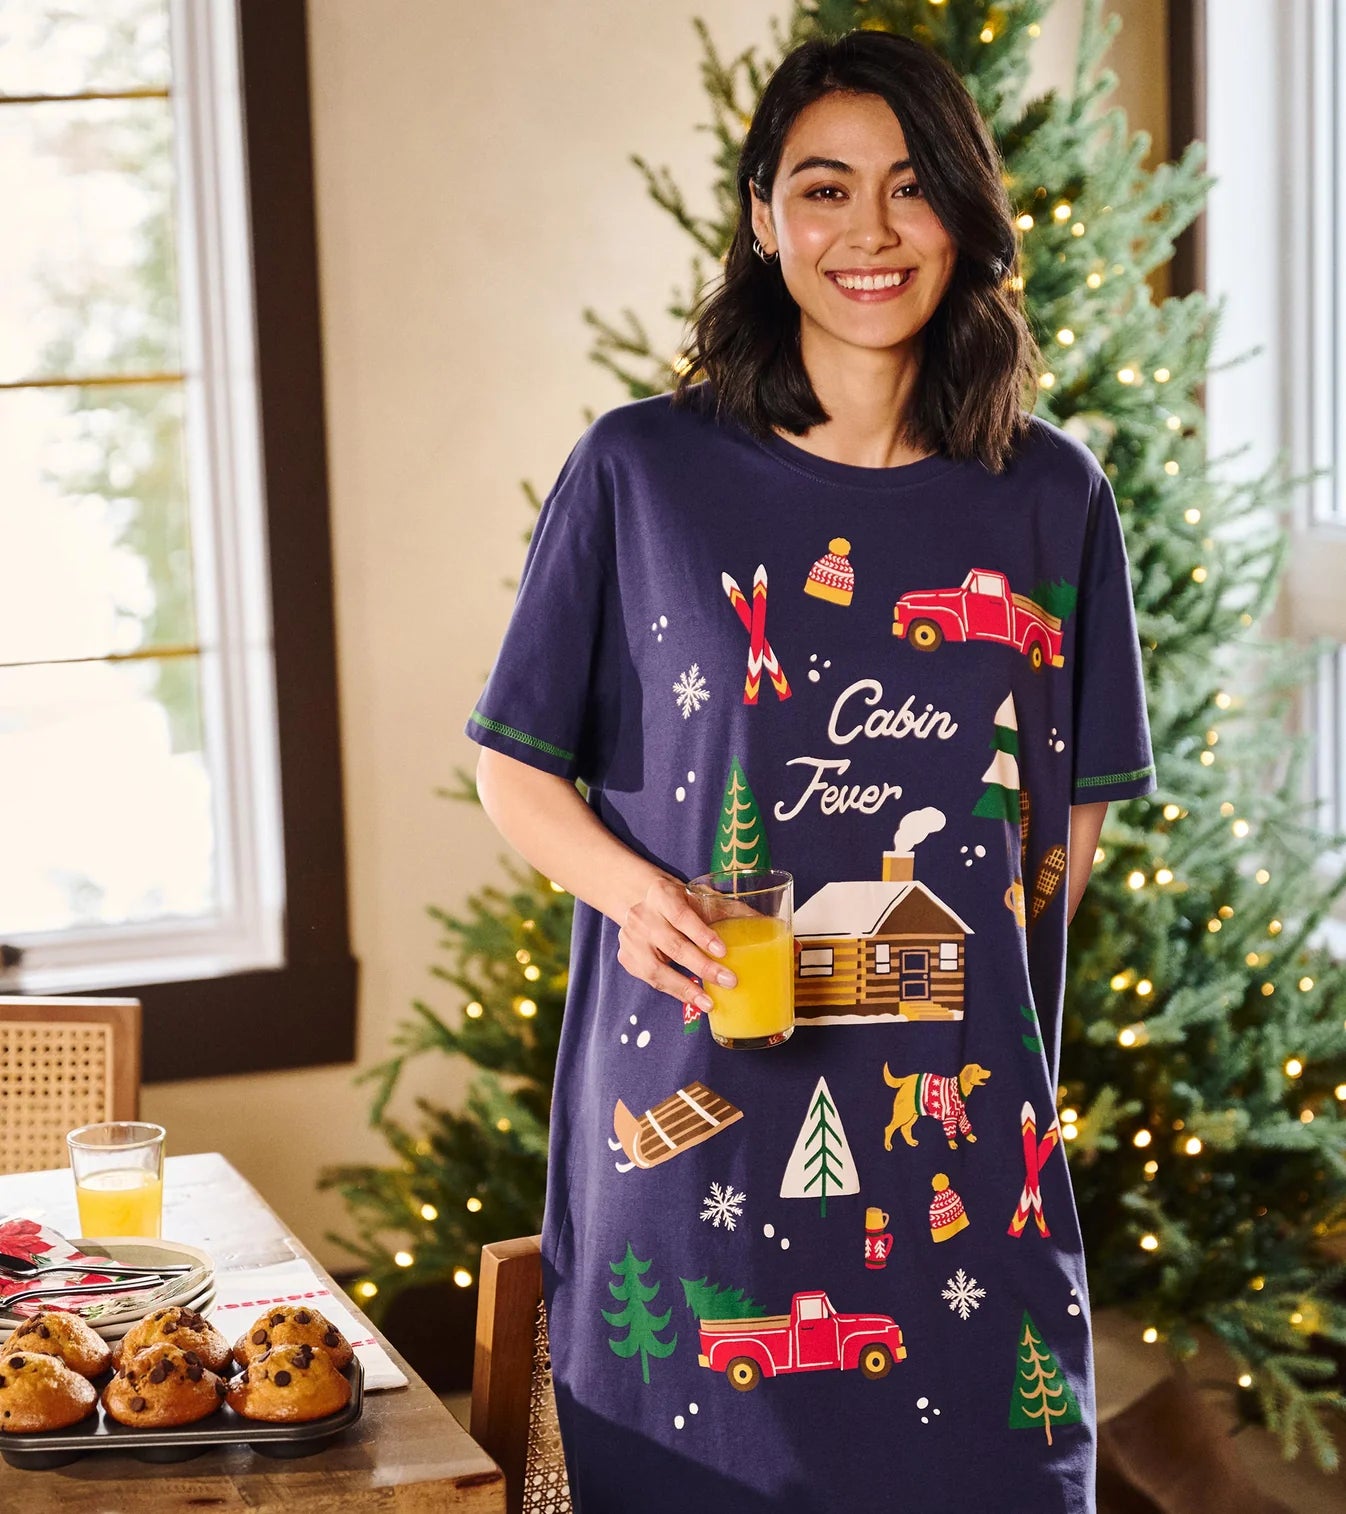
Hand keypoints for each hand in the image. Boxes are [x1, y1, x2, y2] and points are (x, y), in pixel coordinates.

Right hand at [616, 876, 737, 1009]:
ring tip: (709, 1002)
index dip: (701, 934)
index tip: (723, 951)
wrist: (638, 901)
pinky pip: (652, 980)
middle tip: (729, 981)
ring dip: (685, 988)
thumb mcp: (698, 897)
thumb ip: (729, 909)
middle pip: (673, 945)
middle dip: (703, 966)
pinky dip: (674, 991)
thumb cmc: (677, 901)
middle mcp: (642, 916)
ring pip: (657, 969)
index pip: (681, 915)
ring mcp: (630, 939)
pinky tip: (692, 998)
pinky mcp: (627, 958)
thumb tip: (770, 924)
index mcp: (661, 895)